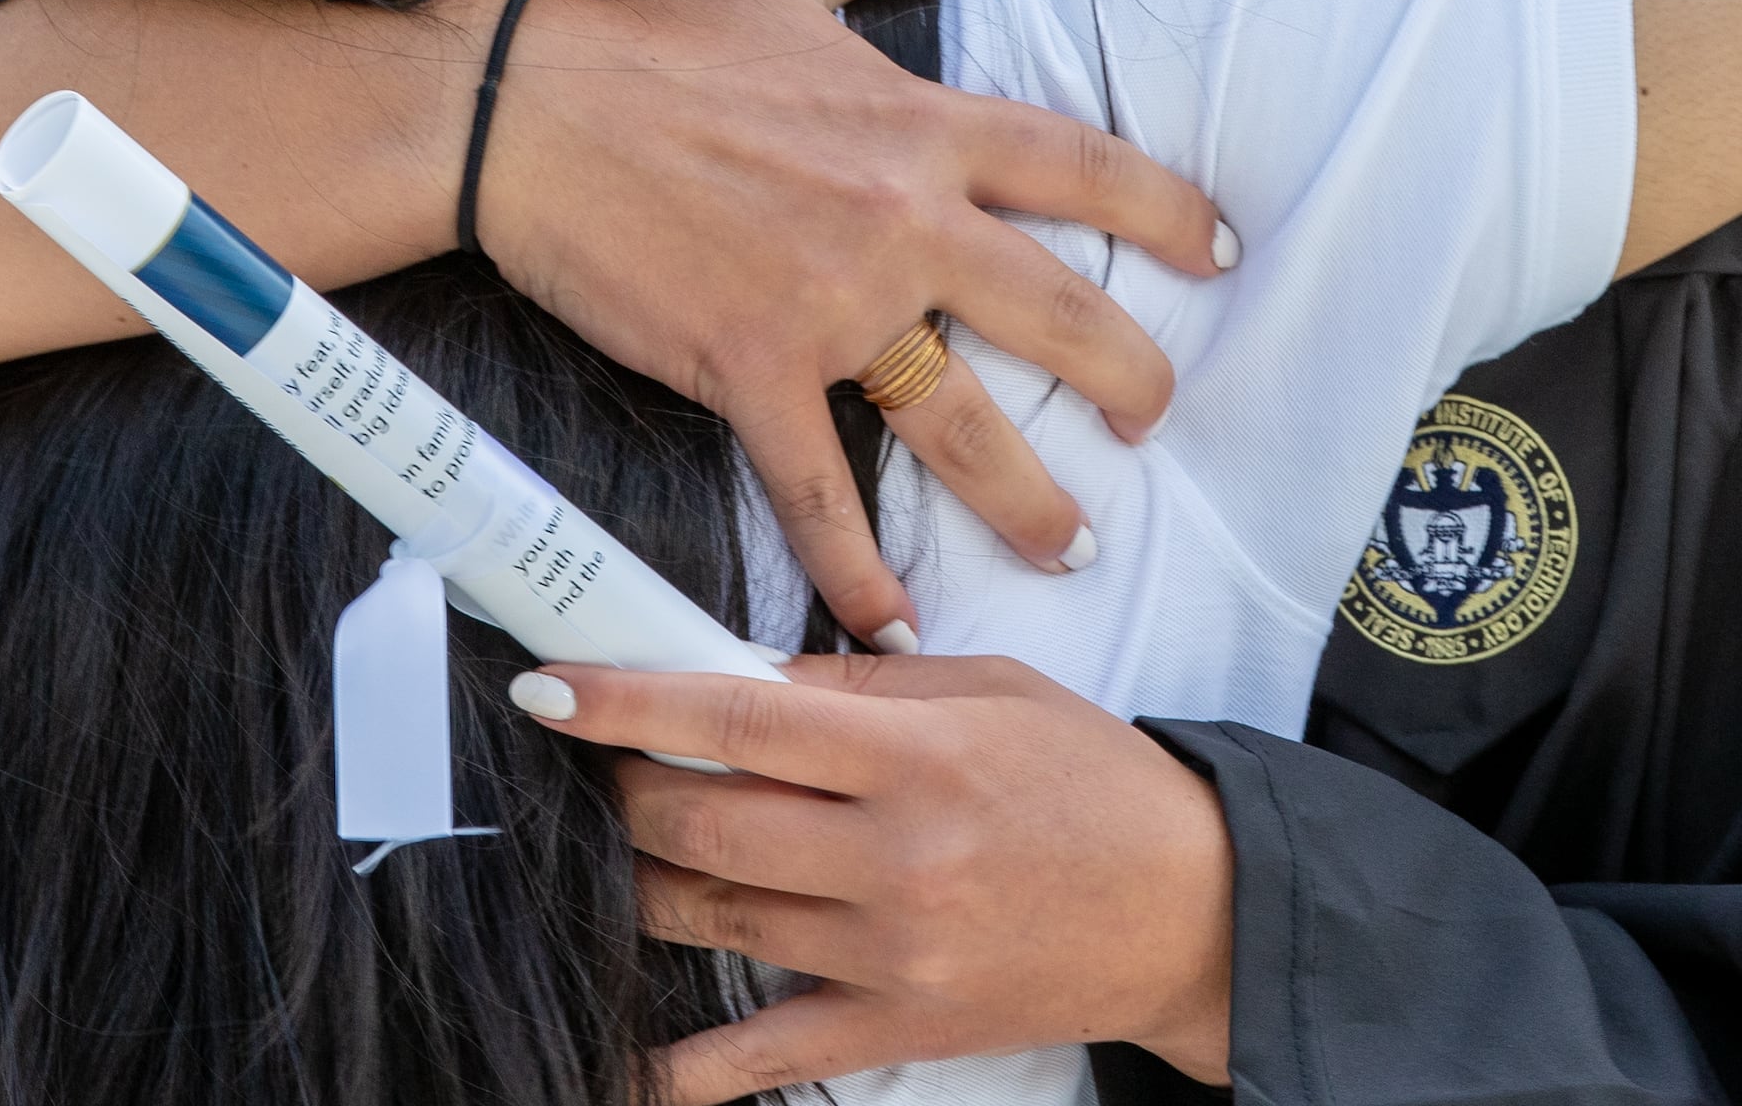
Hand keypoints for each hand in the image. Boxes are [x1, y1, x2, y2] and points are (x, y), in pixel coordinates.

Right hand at [471, 0, 1229, 646]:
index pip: (1084, 168)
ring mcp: (832, 303)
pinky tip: (890, 624)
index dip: (1168, 210)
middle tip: (1156, 421)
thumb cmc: (655, 40)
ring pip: (964, 420)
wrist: (529, 113)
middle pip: (1059, 311)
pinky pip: (819, 489)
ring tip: (1076, 548)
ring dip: (1028, 499)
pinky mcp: (751, 370)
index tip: (1219, 252)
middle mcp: (902, 219)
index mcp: (921, 123)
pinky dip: (856, 569)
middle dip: (1129, 377)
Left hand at [510, 654, 1235, 1099]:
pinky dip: (680, 1066)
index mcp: (915, 754)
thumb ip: (862, 683)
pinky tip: (617, 1055)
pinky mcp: (896, 1027)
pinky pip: (761, 1054)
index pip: (735, 717)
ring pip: (710, 916)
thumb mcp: (993, 690)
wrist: (1194, 912)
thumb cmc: (1097, 784)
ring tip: (622, 848)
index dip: (626, 702)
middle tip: (602, 763)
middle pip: (700, 822)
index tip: (548, 692)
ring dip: (641, 879)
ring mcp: (888, 952)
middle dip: (625, 788)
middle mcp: (892, 856)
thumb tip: (741, 675)